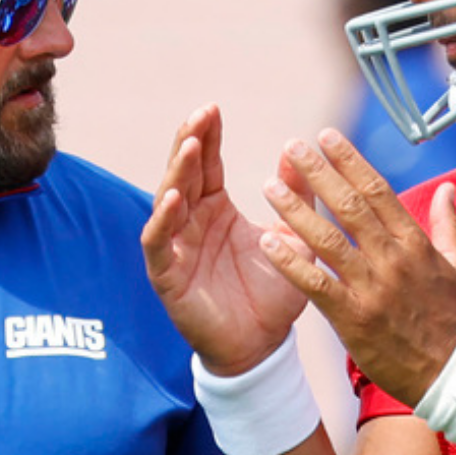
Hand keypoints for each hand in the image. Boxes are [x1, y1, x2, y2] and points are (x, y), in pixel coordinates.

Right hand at [142, 105, 308, 375]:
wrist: (263, 346)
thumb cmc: (274, 293)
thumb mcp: (292, 238)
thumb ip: (296, 198)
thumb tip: (298, 151)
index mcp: (216, 210)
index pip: (206, 164)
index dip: (207, 136)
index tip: (213, 108)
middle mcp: (191, 223)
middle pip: (182, 173)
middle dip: (189, 142)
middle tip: (200, 116)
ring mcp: (175, 248)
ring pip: (166, 201)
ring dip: (176, 173)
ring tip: (191, 146)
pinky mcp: (167, 276)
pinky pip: (157, 244)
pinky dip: (161, 220)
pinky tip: (173, 199)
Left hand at [258, 129, 455, 405]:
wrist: (455, 375)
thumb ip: (449, 225)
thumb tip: (447, 188)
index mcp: (415, 244)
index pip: (378, 191)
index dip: (351, 161)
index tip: (328, 137)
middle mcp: (393, 259)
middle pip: (350, 206)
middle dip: (319, 173)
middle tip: (293, 146)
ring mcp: (373, 289)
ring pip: (328, 240)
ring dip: (296, 211)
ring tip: (269, 186)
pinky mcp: (354, 319)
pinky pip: (317, 284)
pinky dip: (291, 262)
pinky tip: (267, 243)